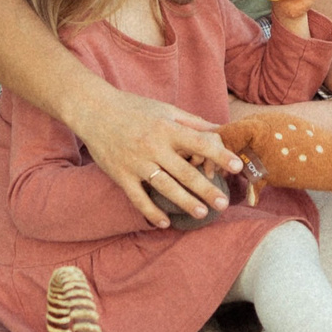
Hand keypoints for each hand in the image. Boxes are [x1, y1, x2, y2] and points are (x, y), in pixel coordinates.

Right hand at [69, 87, 240, 228]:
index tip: (237, 166)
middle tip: (224, 204)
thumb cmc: (134, 108)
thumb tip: (219, 129)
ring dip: (184, 202)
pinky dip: (151, 212)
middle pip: (185, 171)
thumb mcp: (165, 109)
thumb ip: (193, 122)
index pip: (199, 143)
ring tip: (202, 213)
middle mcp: (153, 146)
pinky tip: (165, 223)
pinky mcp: (120, 175)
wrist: (94, 111)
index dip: (219, 155)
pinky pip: (138, 198)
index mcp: (167, 128)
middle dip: (206, 189)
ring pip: (165, 187)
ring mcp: (136, 163)